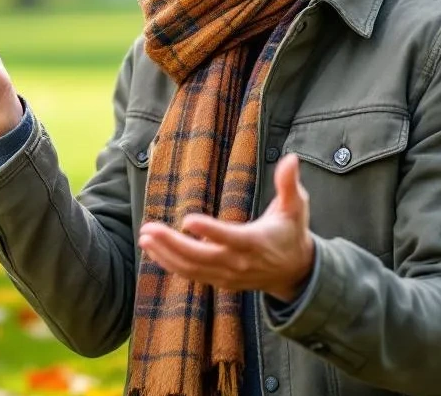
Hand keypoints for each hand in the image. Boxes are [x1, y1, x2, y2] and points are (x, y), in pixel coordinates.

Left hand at [138, 153, 315, 302]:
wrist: (295, 272)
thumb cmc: (292, 232)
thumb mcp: (296, 207)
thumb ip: (289, 184)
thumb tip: (291, 158)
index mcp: (255, 243)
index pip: (230, 238)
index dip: (210, 231)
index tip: (187, 220)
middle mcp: (239, 263)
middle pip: (201, 256)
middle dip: (173, 244)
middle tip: (149, 228)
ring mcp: (227, 275)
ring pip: (191, 269)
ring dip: (165, 254)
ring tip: (144, 237)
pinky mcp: (219, 281)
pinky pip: (191, 275)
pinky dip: (170, 264)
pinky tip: (152, 250)